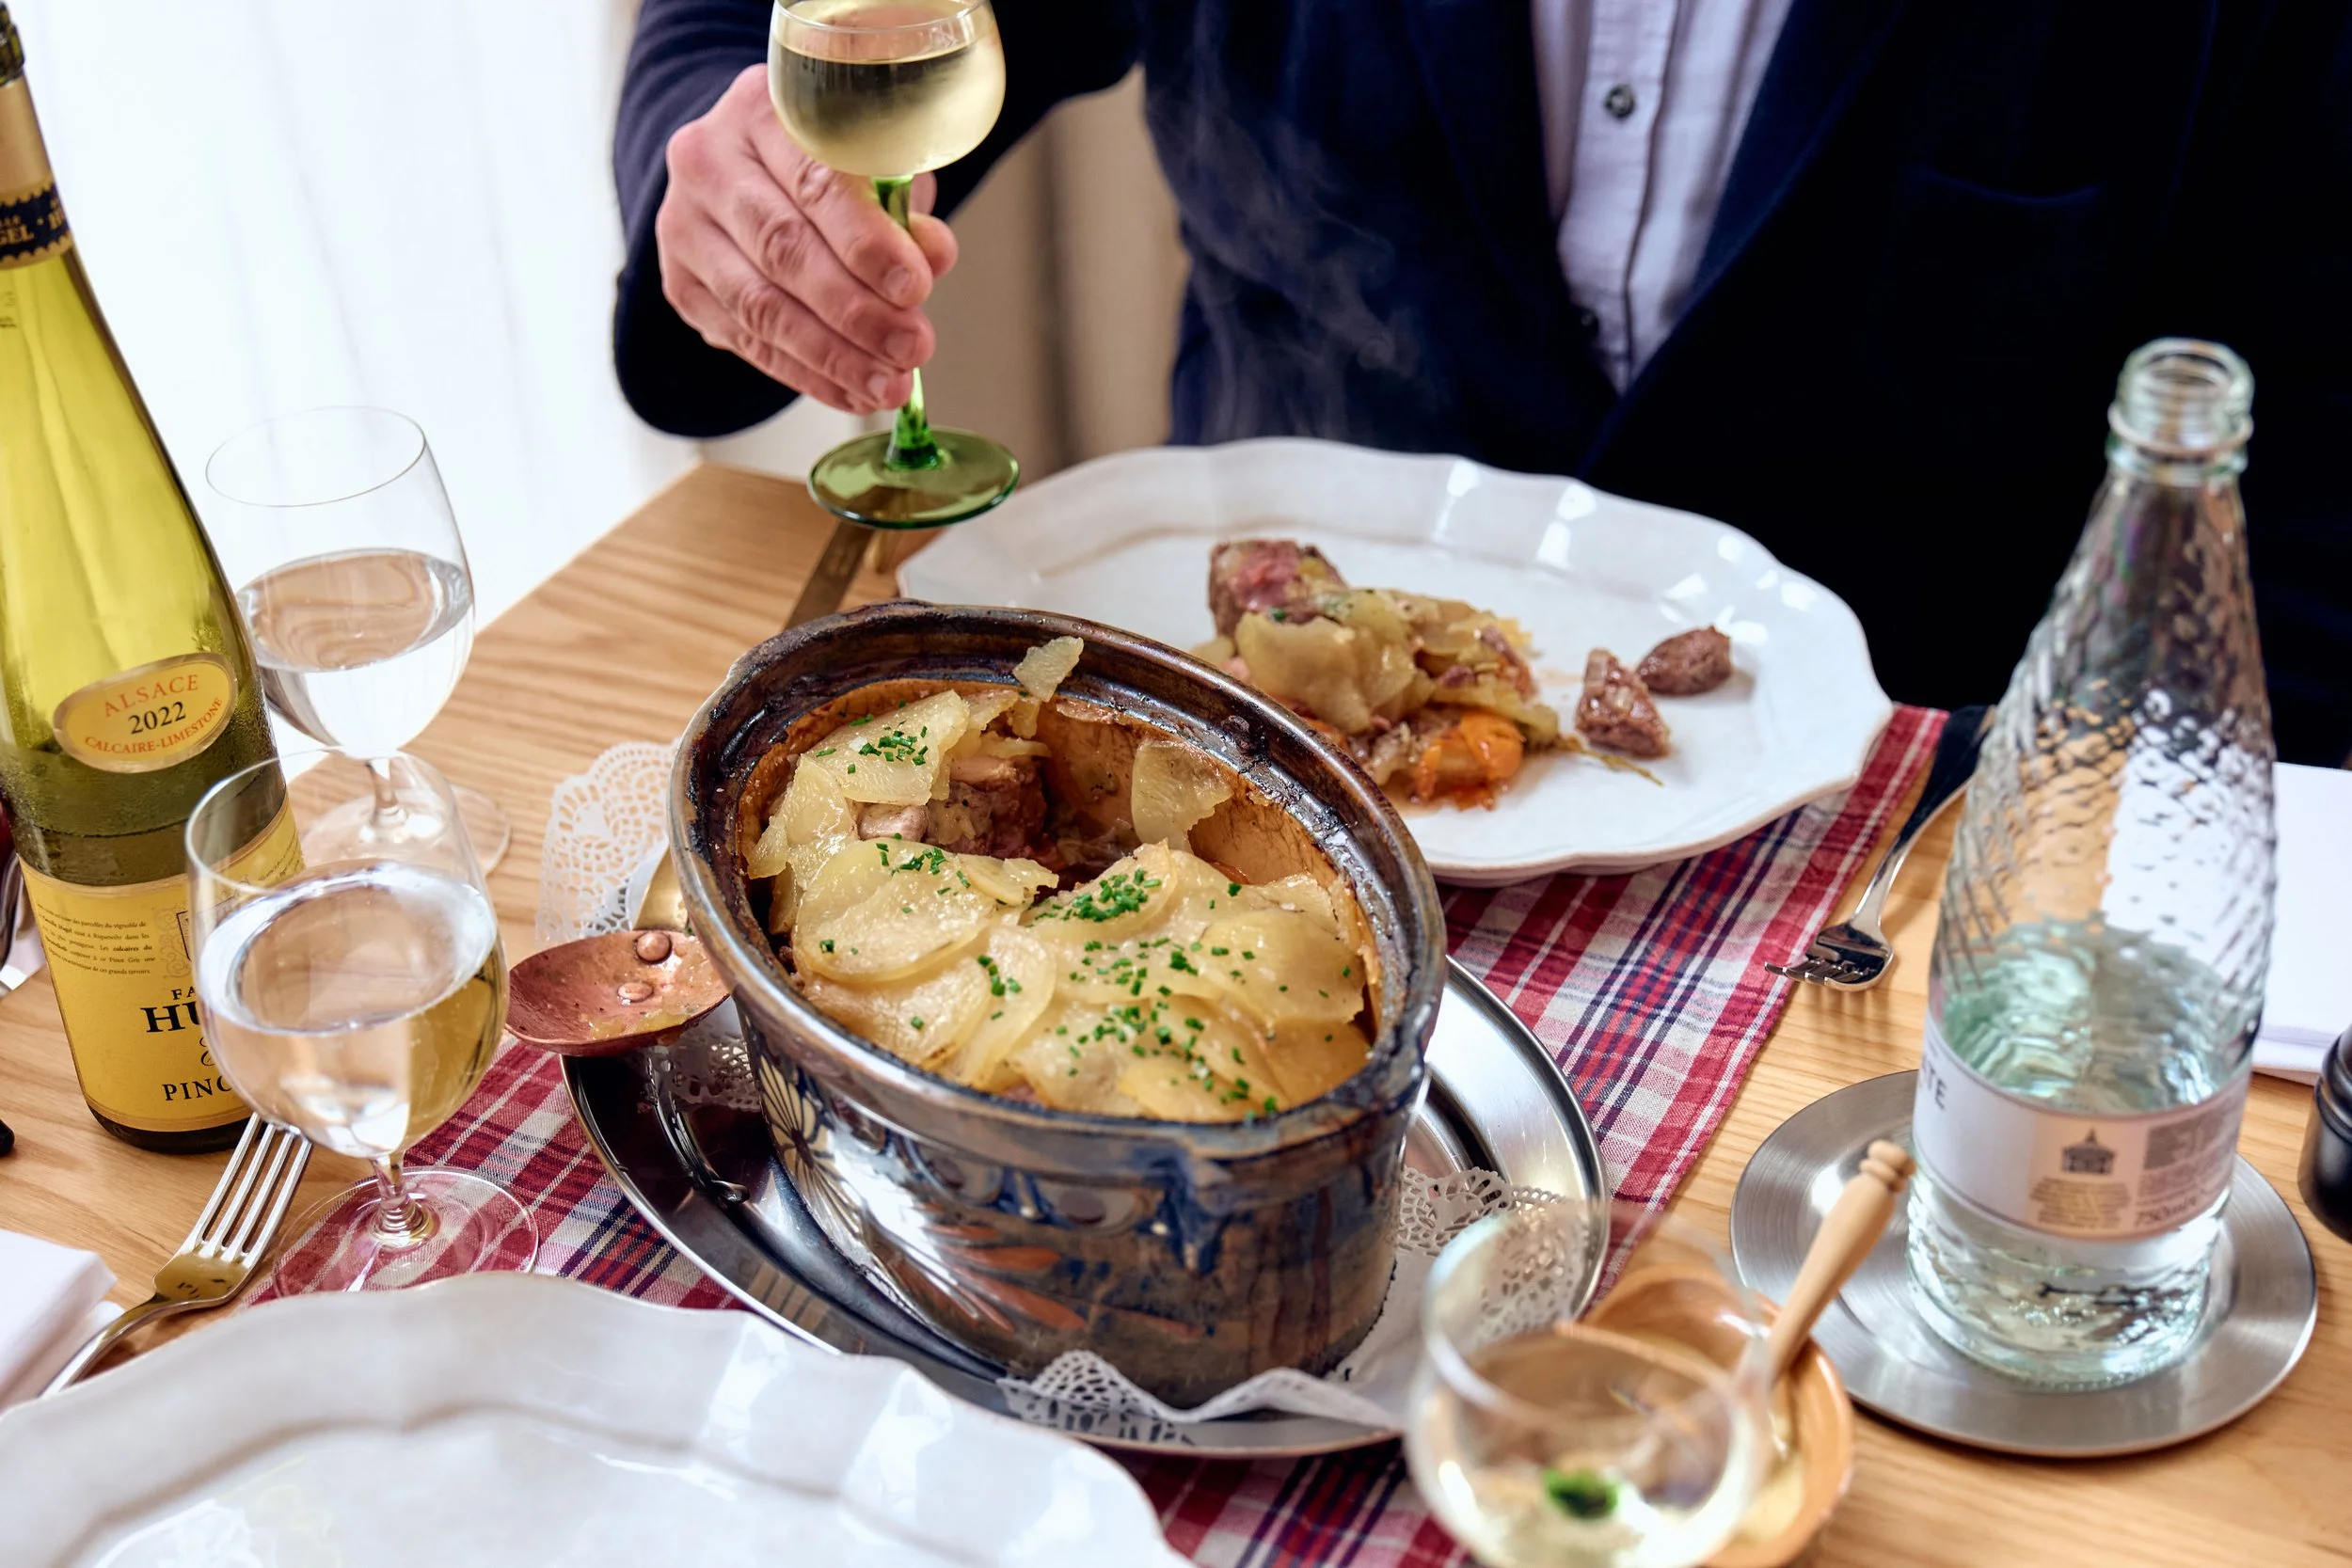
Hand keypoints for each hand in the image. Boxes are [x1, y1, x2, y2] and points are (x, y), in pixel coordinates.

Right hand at [655, 64, 958, 413]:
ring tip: (889, 384)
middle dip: (856, 310)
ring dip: (833, 356)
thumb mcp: (874, 164)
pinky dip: (807, 374)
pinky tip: (852, 392)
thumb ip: (901, 205)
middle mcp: (708, 161)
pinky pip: (747, 340)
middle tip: (912, 347)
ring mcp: (684, 224)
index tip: (915, 287)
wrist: (750, 170)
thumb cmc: (825, 162)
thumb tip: (931, 256)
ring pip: (760, 304)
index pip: (814, 181)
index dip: (866, 241)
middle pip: (782, 247)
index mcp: (760, 109)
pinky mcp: (681, 283)